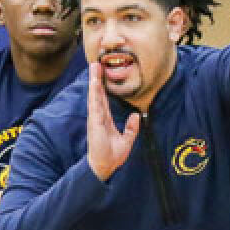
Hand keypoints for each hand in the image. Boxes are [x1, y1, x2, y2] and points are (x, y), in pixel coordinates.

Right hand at [86, 62, 139, 181]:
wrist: (104, 166)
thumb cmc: (112, 155)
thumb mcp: (127, 140)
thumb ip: (131, 128)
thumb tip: (136, 116)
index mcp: (105, 119)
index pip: (104, 99)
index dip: (102, 86)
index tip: (101, 74)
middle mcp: (99, 116)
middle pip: (98, 93)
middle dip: (96, 78)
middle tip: (96, 63)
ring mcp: (96, 118)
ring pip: (95, 95)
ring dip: (94, 81)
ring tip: (94, 67)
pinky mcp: (95, 122)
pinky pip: (95, 104)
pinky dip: (94, 93)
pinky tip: (94, 82)